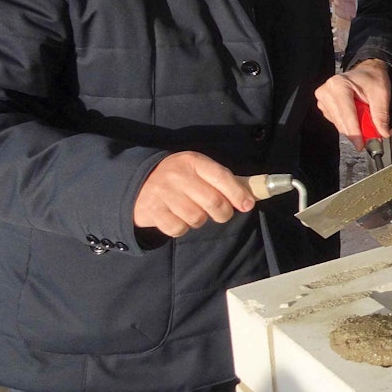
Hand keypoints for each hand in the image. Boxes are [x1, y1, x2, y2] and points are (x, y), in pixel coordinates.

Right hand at [132, 151, 253, 237]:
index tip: (247, 205)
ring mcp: (163, 194)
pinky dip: (182, 228)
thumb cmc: (180, 176)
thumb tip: (253, 195)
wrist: (139, 180)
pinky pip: (178, 228)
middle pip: (213, 202)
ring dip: (200, 220)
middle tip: (221, 213)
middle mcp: (178, 176)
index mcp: (194, 162)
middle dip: (223, 212)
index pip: (222, 177)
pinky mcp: (152, 211)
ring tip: (194, 211)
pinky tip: (178, 217)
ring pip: (197, 218)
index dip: (238, 193)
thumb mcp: (199, 169)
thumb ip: (224, 180)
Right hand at [315, 59, 391, 150]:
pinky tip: (356, 115)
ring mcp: (323, 99)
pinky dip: (348, 124)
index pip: (346, 113)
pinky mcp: (324, 107)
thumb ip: (381, 115)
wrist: (367, 73)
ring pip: (339, 124)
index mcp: (339, 84)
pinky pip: (337, 122)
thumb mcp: (382, 94)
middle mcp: (326, 91)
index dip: (354, 131)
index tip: (361, 145)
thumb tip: (382, 133)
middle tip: (371, 138)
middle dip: (356, 132)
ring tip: (365, 118)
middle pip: (341, 121)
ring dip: (353, 128)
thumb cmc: (372, 80)